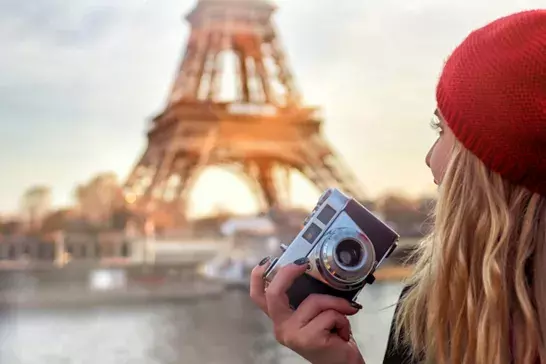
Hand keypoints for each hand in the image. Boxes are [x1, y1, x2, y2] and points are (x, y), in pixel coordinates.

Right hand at [250, 257, 365, 363]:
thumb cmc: (331, 335)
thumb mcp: (315, 312)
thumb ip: (308, 296)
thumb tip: (313, 269)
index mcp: (280, 318)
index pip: (259, 296)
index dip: (258, 276)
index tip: (270, 260)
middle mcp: (280, 327)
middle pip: (274, 293)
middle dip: (289, 273)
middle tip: (304, 265)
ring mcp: (292, 334)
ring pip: (314, 300)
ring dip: (336, 303)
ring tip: (343, 314)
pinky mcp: (308, 339)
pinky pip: (330, 314)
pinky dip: (343, 318)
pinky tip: (342, 331)